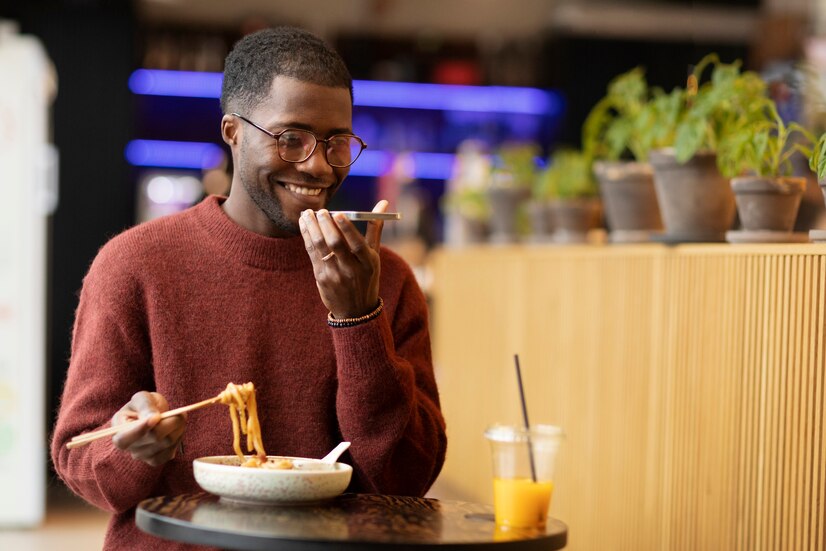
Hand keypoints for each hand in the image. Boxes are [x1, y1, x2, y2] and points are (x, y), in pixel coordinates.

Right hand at [111, 391, 186, 466]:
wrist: (152, 415)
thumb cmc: (144, 405)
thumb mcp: (142, 398)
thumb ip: (145, 406)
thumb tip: (153, 417)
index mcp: (117, 430)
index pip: (125, 438)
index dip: (141, 428)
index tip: (156, 417)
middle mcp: (126, 447)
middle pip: (154, 438)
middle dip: (171, 421)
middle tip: (181, 412)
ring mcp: (140, 455)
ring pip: (167, 443)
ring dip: (178, 428)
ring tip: (178, 419)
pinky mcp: (154, 461)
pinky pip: (170, 452)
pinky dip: (178, 439)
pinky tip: (175, 431)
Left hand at [299, 200, 386, 318]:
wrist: (355, 310)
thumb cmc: (366, 276)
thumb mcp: (374, 256)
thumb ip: (375, 229)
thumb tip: (383, 202)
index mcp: (368, 263)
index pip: (358, 244)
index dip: (347, 229)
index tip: (338, 213)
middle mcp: (352, 270)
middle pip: (336, 244)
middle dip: (325, 225)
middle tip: (319, 211)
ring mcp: (335, 275)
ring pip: (321, 247)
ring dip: (311, 228)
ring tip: (307, 214)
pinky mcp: (321, 278)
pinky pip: (312, 254)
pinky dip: (307, 237)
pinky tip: (304, 225)